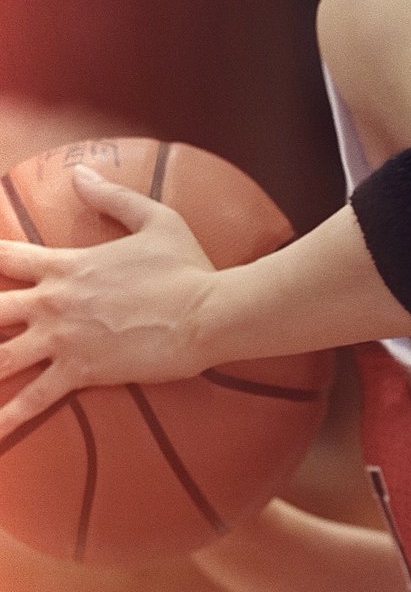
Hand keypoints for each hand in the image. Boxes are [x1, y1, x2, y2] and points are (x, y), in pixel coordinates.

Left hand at [0, 164, 218, 441]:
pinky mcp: (82, 371)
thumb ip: (112, 197)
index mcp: (65, 265)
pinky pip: (35, 398)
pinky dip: (9, 417)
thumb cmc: (189, 267)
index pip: (1, 255)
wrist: (210, 313)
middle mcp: (53, 301)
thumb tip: (81, 173)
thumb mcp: (155, 219)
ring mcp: (63, 339)